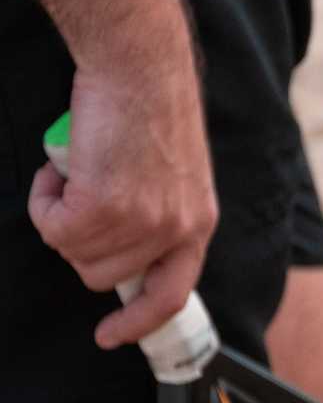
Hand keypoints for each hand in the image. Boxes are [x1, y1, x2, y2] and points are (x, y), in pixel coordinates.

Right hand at [28, 64, 216, 349]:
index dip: (140, 320)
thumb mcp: (176, 176)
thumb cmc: (151, 110)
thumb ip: (159, 216)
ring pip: (75, 253)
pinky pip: (51, 226)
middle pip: (105, 276)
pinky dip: (44, 198)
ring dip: (62, 216)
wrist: (140, 69)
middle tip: (81, 196)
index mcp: (198, 224)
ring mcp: (140, 222)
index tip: (112, 334)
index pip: (172, 294)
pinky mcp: (102, 206)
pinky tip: (62, 167)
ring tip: (77, 172)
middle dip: (82, 244)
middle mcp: (175, 230)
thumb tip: (124, 249)